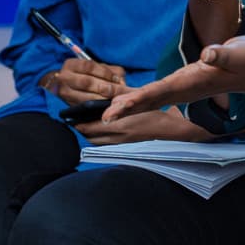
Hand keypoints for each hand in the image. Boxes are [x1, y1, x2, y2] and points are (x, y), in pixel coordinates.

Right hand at [48, 58, 128, 104]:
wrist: (68, 85)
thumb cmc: (88, 74)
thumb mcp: (98, 68)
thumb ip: (112, 71)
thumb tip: (121, 81)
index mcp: (71, 64)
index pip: (89, 66)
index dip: (105, 73)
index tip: (116, 79)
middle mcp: (64, 77)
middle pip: (86, 82)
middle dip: (105, 87)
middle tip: (117, 92)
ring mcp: (64, 92)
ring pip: (85, 96)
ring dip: (102, 99)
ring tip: (114, 99)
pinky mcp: (68, 104)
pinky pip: (84, 106)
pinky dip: (97, 107)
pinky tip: (106, 106)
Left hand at [76, 106, 217, 144]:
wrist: (173, 130)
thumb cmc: (157, 114)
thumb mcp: (139, 102)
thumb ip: (122, 99)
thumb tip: (109, 98)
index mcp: (119, 126)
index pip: (90, 128)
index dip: (79, 123)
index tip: (71, 119)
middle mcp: (119, 137)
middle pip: (91, 137)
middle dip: (82, 130)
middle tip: (77, 121)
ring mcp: (123, 143)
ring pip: (99, 142)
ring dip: (91, 135)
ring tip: (87, 125)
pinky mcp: (129, 145)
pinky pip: (108, 144)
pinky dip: (101, 138)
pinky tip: (103, 131)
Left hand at [103, 36, 244, 120]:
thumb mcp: (239, 52)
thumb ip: (223, 55)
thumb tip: (207, 55)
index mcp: (193, 81)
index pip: (160, 91)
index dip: (137, 100)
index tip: (118, 109)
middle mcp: (185, 88)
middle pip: (151, 100)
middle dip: (128, 108)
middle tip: (104, 117)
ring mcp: (184, 89)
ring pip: (152, 100)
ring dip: (130, 105)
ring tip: (108, 113)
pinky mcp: (184, 85)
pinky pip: (158, 95)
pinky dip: (140, 99)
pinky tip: (127, 102)